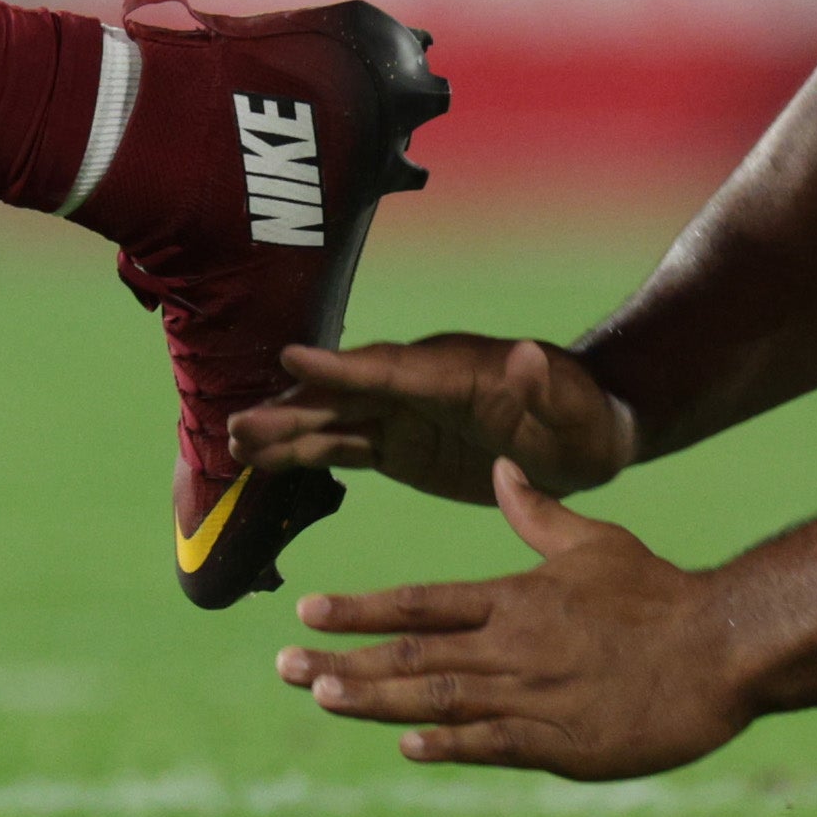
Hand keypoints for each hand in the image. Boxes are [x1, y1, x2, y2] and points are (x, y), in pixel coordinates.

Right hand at [237, 331, 639, 508]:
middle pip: (345, 394)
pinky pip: (343, 448)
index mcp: (454, 370)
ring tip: (232, 444)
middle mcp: (416, 385)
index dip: (341, 365)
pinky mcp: (400, 446)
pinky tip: (261, 463)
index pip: (390, 367)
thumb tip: (526, 353)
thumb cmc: (585, 417)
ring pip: (334, 422)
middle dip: (293, 406)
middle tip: (237, 422)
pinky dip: (302, 454)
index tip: (290, 358)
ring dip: (285, 432)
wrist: (584, 435)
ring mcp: (403, 415)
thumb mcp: (575, 406)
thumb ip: (547, 385)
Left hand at [274, 461, 753, 778]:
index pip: (421, 603)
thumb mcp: (594, 540)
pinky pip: (495, 744)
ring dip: (376, 701)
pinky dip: (449, 745)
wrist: (722, 648)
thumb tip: (500, 465)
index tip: (308, 612)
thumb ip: (537, 513)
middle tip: (283, 668)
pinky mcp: (565, 742)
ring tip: (321, 698)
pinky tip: (407, 746)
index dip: (361, 608)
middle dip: (343, 662)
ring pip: (439, 699)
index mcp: (515, 598)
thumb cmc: (659, 592)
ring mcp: (536, 696)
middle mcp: (513, 646)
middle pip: (412, 654)